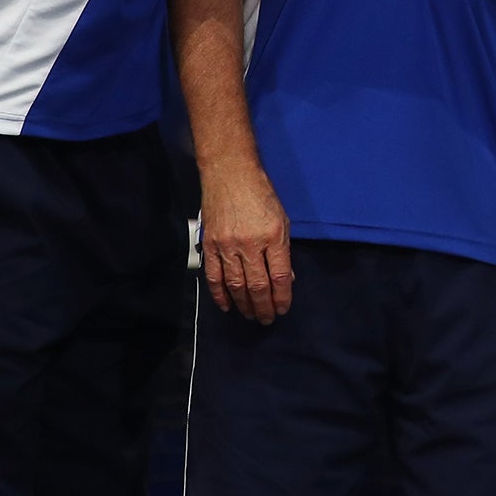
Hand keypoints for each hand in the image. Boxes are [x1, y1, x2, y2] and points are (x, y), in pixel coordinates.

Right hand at [199, 163, 293, 322]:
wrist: (230, 176)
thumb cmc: (262, 196)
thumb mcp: (283, 220)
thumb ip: (284, 250)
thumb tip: (287, 278)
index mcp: (273, 237)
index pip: (280, 276)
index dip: (282, 297)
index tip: (283, 310)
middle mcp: (250, 244)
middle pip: (257, 285)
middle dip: (263, 306)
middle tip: (267, 320)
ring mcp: (227, 246)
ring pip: (235, 285)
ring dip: (244, 304)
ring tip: (251, 316)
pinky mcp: (209, 245)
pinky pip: (213, 276)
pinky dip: (219, 294)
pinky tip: (227, 306)